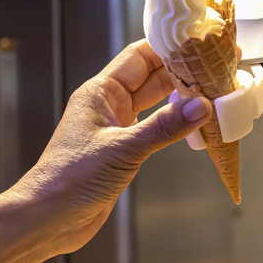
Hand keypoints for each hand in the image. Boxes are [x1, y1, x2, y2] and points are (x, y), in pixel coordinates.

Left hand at [8, 39, 212, 254]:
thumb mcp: (122, 149)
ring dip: (181, 98)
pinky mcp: (124, 149)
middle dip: (182, 72)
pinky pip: (155, 127)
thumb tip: (198, 107)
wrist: (50, 218)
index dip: (167, 47)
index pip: (139, 56)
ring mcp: (117, 126)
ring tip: (211, 92)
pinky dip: (175, 123)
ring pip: (156, 102)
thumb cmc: (68, 179)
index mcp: (100, 92)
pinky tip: (194, 123)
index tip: (196, 43)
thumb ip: (163, 128)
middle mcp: (108, 105)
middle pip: (152, 77)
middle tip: (213, 69)